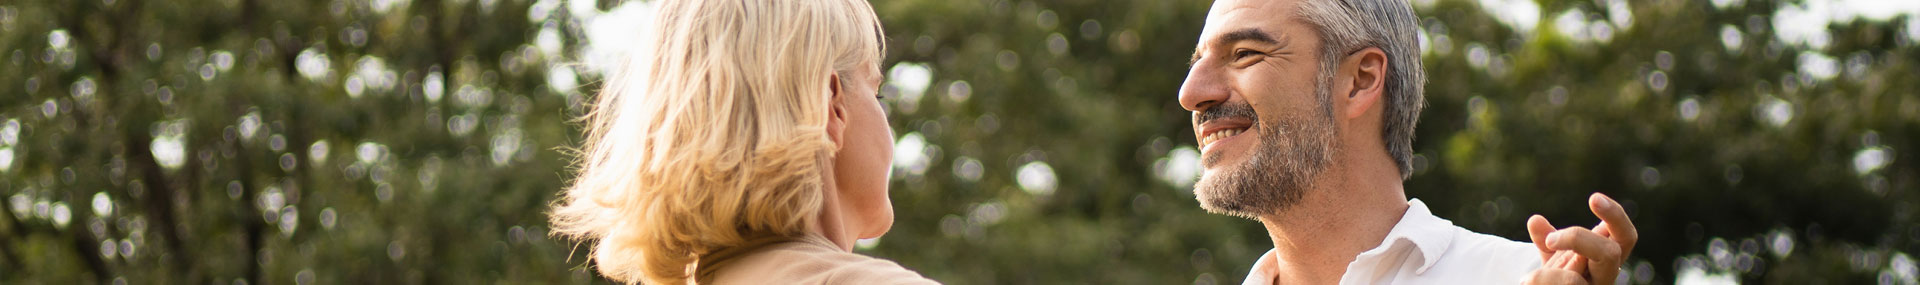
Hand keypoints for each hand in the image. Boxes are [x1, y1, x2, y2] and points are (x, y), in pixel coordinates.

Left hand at [1523, 193, 1638, 284]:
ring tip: (1528, 279)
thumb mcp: (1553, 257)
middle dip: (1579, 240)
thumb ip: (1547, 238)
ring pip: (1573, 280)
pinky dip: (1542, 281)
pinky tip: (1529, 284)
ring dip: (1547, 274)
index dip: (1615, 216)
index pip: (1624, 236)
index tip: (1593, 198)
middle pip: (1611, 254)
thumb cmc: (1559, 278)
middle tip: (1550, 241)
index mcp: (1606, 258)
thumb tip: (1535, 220)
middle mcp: (1607, 276)